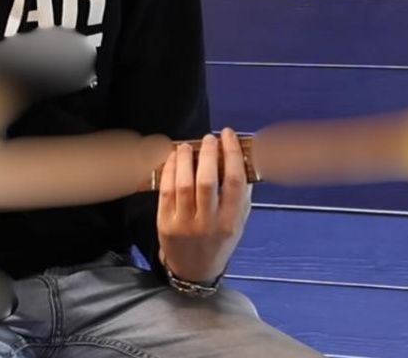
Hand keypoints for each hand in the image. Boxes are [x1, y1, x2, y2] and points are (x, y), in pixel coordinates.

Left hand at [156, 128, 250, 283]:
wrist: (194, 271)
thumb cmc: (218, 243)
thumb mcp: (238, 224)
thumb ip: (242, 197)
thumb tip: (241, 161)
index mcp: (230, 222)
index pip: (235, 182)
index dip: (232, 154)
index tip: (228, 136)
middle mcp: (208, 223)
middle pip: (208, 180)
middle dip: (208, 153)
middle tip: (208, 139)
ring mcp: (185, 224)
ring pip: (184, 184)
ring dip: (186, 159)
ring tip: (188, 146)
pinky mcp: (165, 223)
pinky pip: (166, 191)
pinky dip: (170, 171)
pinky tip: (174, 159)